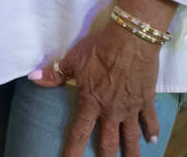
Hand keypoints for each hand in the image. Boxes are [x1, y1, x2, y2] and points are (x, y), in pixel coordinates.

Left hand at [29, 22, 162, 155]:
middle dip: (106, 156)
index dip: (73, 151)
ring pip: (131, 136)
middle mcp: (111, 111)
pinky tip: (154, 140)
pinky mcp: (146, 99)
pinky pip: (150, 119)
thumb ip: (54, 73)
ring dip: (132, 152)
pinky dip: (153, 130)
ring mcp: (131, 107)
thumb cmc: (99, 50)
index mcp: (90, 103)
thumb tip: (32, 78)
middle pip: (109, 142)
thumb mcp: (72, 60)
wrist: (130, 40)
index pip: (79, 133)